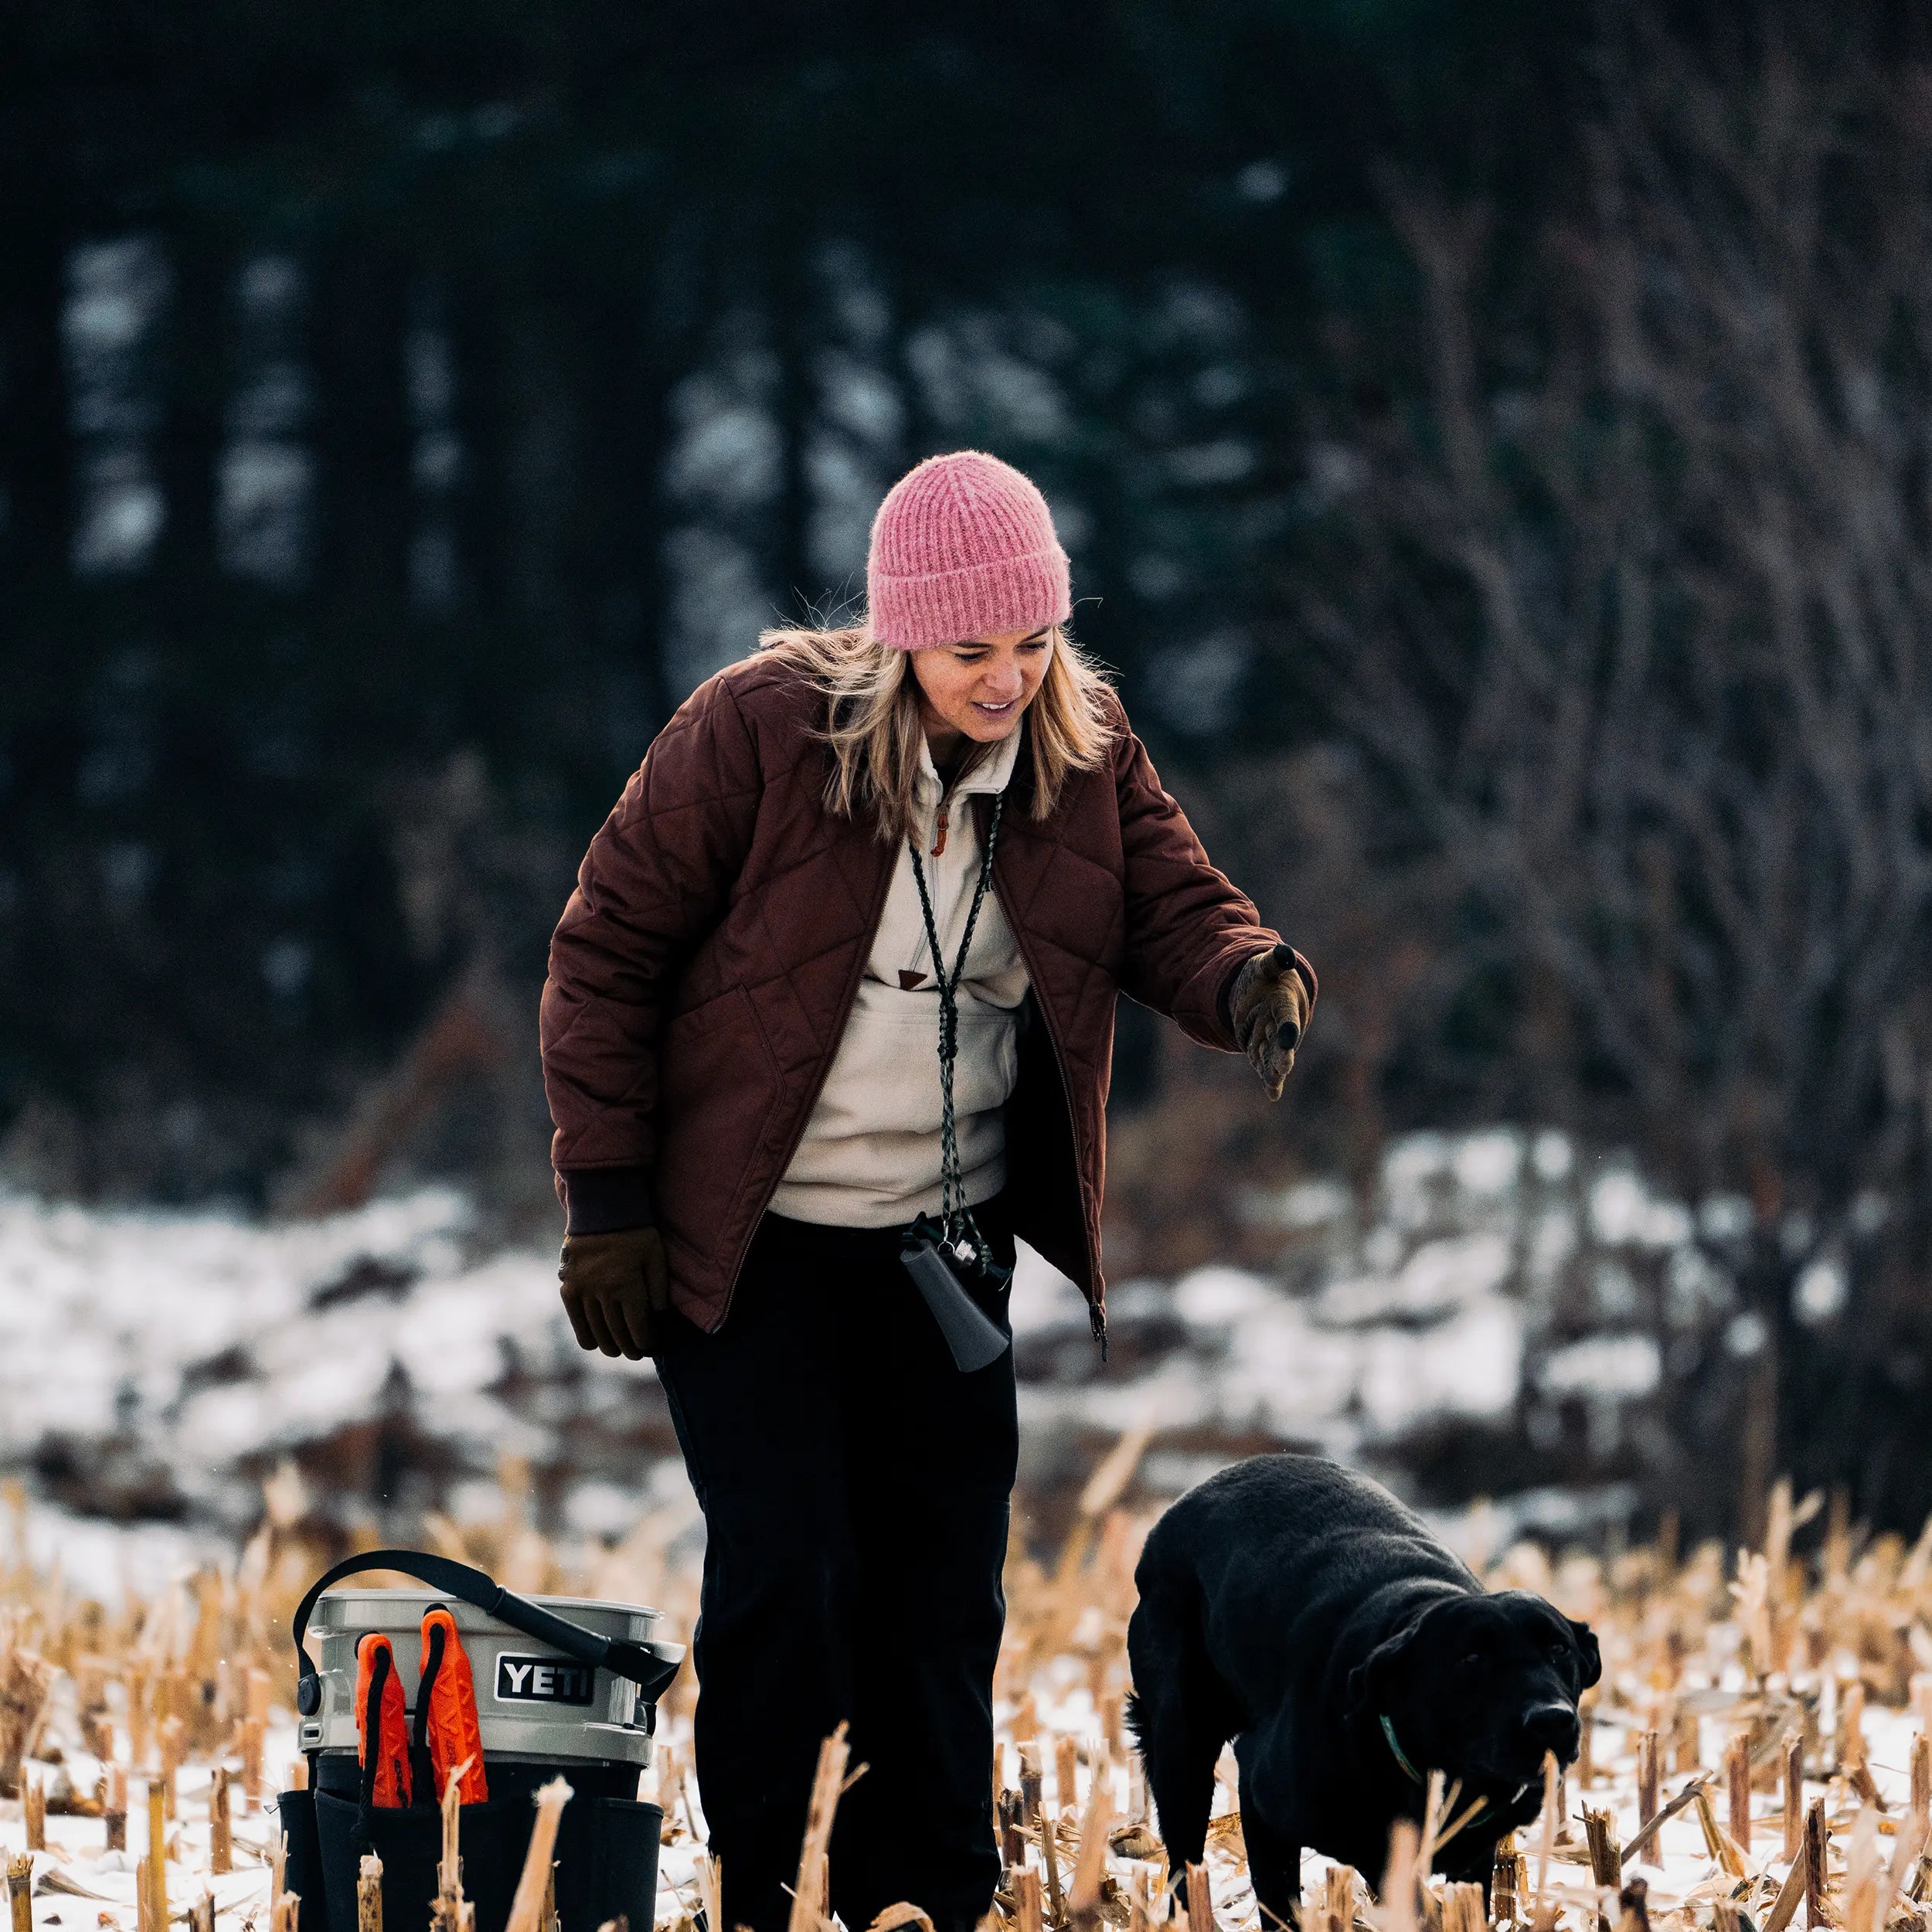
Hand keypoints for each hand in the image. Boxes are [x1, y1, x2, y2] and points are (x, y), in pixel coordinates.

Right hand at [558, 1226, 671, 1359]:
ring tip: (620, 1350)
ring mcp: (582, 1291)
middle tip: (638, 1354)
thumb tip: (660, 1318)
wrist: (601, 1209)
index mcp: (627, 1286)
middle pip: (618, 1333)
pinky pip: (577, 1321)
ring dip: (610, 1345)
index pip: (638, 1327)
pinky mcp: (568, 1287)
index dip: (646, 1342)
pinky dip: (587, 1335)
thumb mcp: (656, 1257)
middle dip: (630, 1347)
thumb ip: (659, 1289)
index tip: (652, 1347)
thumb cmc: (636, 1232)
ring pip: (597, 1331)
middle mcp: (603, 1292)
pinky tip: (597, 1343)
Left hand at [1229, 941, 1313, 1100]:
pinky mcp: (1263, 1049)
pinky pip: (1266, 1066)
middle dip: (1282, 1054)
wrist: (1265, 993)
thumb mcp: (1266, 966)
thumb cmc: (1267, 976)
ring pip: (1273, 1057)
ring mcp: (1273, 1039)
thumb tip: (1284, 952)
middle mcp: (1283, 1026)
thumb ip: (1275, 961)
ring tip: (1272, 1082)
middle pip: (1281, 1043)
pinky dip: (1271, 1080)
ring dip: (1273, 1070)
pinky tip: (1273, 1094)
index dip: (1287, 1027)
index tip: (1288, 1035)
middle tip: (1283, 1066)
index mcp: (1286, 1004)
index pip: (1287, 1017)